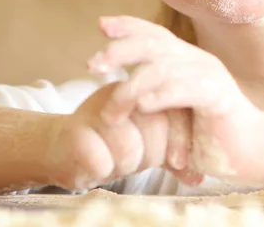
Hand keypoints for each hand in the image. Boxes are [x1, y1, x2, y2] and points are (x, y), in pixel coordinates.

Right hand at [50, 82, 201, 190]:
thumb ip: (174, 152)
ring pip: (128, 147)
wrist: (64, 149)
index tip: (178, 163)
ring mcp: (95, 108)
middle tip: (136, 159)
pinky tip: (96, 164)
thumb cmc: (113, 145)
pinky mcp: (73, 131)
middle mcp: (120, 92)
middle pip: (154, 126)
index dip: (179, 139)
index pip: (173, 108)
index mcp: (142, 88)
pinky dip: (102, 170)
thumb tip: (199, 174)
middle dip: (150, 155)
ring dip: (125, 165)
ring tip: (114, 160)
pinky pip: (102, 161)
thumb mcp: (148, 144)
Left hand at [87, 16, 261, 179]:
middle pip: (153, 43)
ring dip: (132, 87)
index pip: (155, 34)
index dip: (128, 26)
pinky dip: (163, 94)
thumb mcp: (174, 112)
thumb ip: (153, 97)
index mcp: (186, 59)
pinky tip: (144, 105)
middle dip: (119, 50)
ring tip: (111, 109)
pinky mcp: (219, 97)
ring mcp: (209, 75)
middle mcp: (196, 60)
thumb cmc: (208, 134)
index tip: (101, 24)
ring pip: (163, 68)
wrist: (251, 152)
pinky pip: (186, 88)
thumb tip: (116, 95)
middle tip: (93, 64)